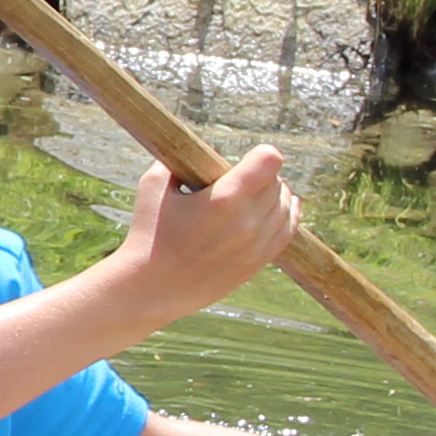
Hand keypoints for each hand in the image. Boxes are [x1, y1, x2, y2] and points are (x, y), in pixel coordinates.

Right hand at [97, 140, 298, 335]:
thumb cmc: (148, 233)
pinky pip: (287, 232)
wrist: (150, 288)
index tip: (250, 157)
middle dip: (262, 175)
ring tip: (260, 191)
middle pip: (276, 183)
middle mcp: (247, 223)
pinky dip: (287, 215)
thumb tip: (195, 148)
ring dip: (276, 194)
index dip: (262, 154)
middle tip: (244, 177)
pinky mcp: (257, 264)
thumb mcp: (154, 185)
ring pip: (285, 206)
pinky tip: (284, 207)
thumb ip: (178, 160)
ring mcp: (255, 246)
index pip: (269, 161)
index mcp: (224, 199)